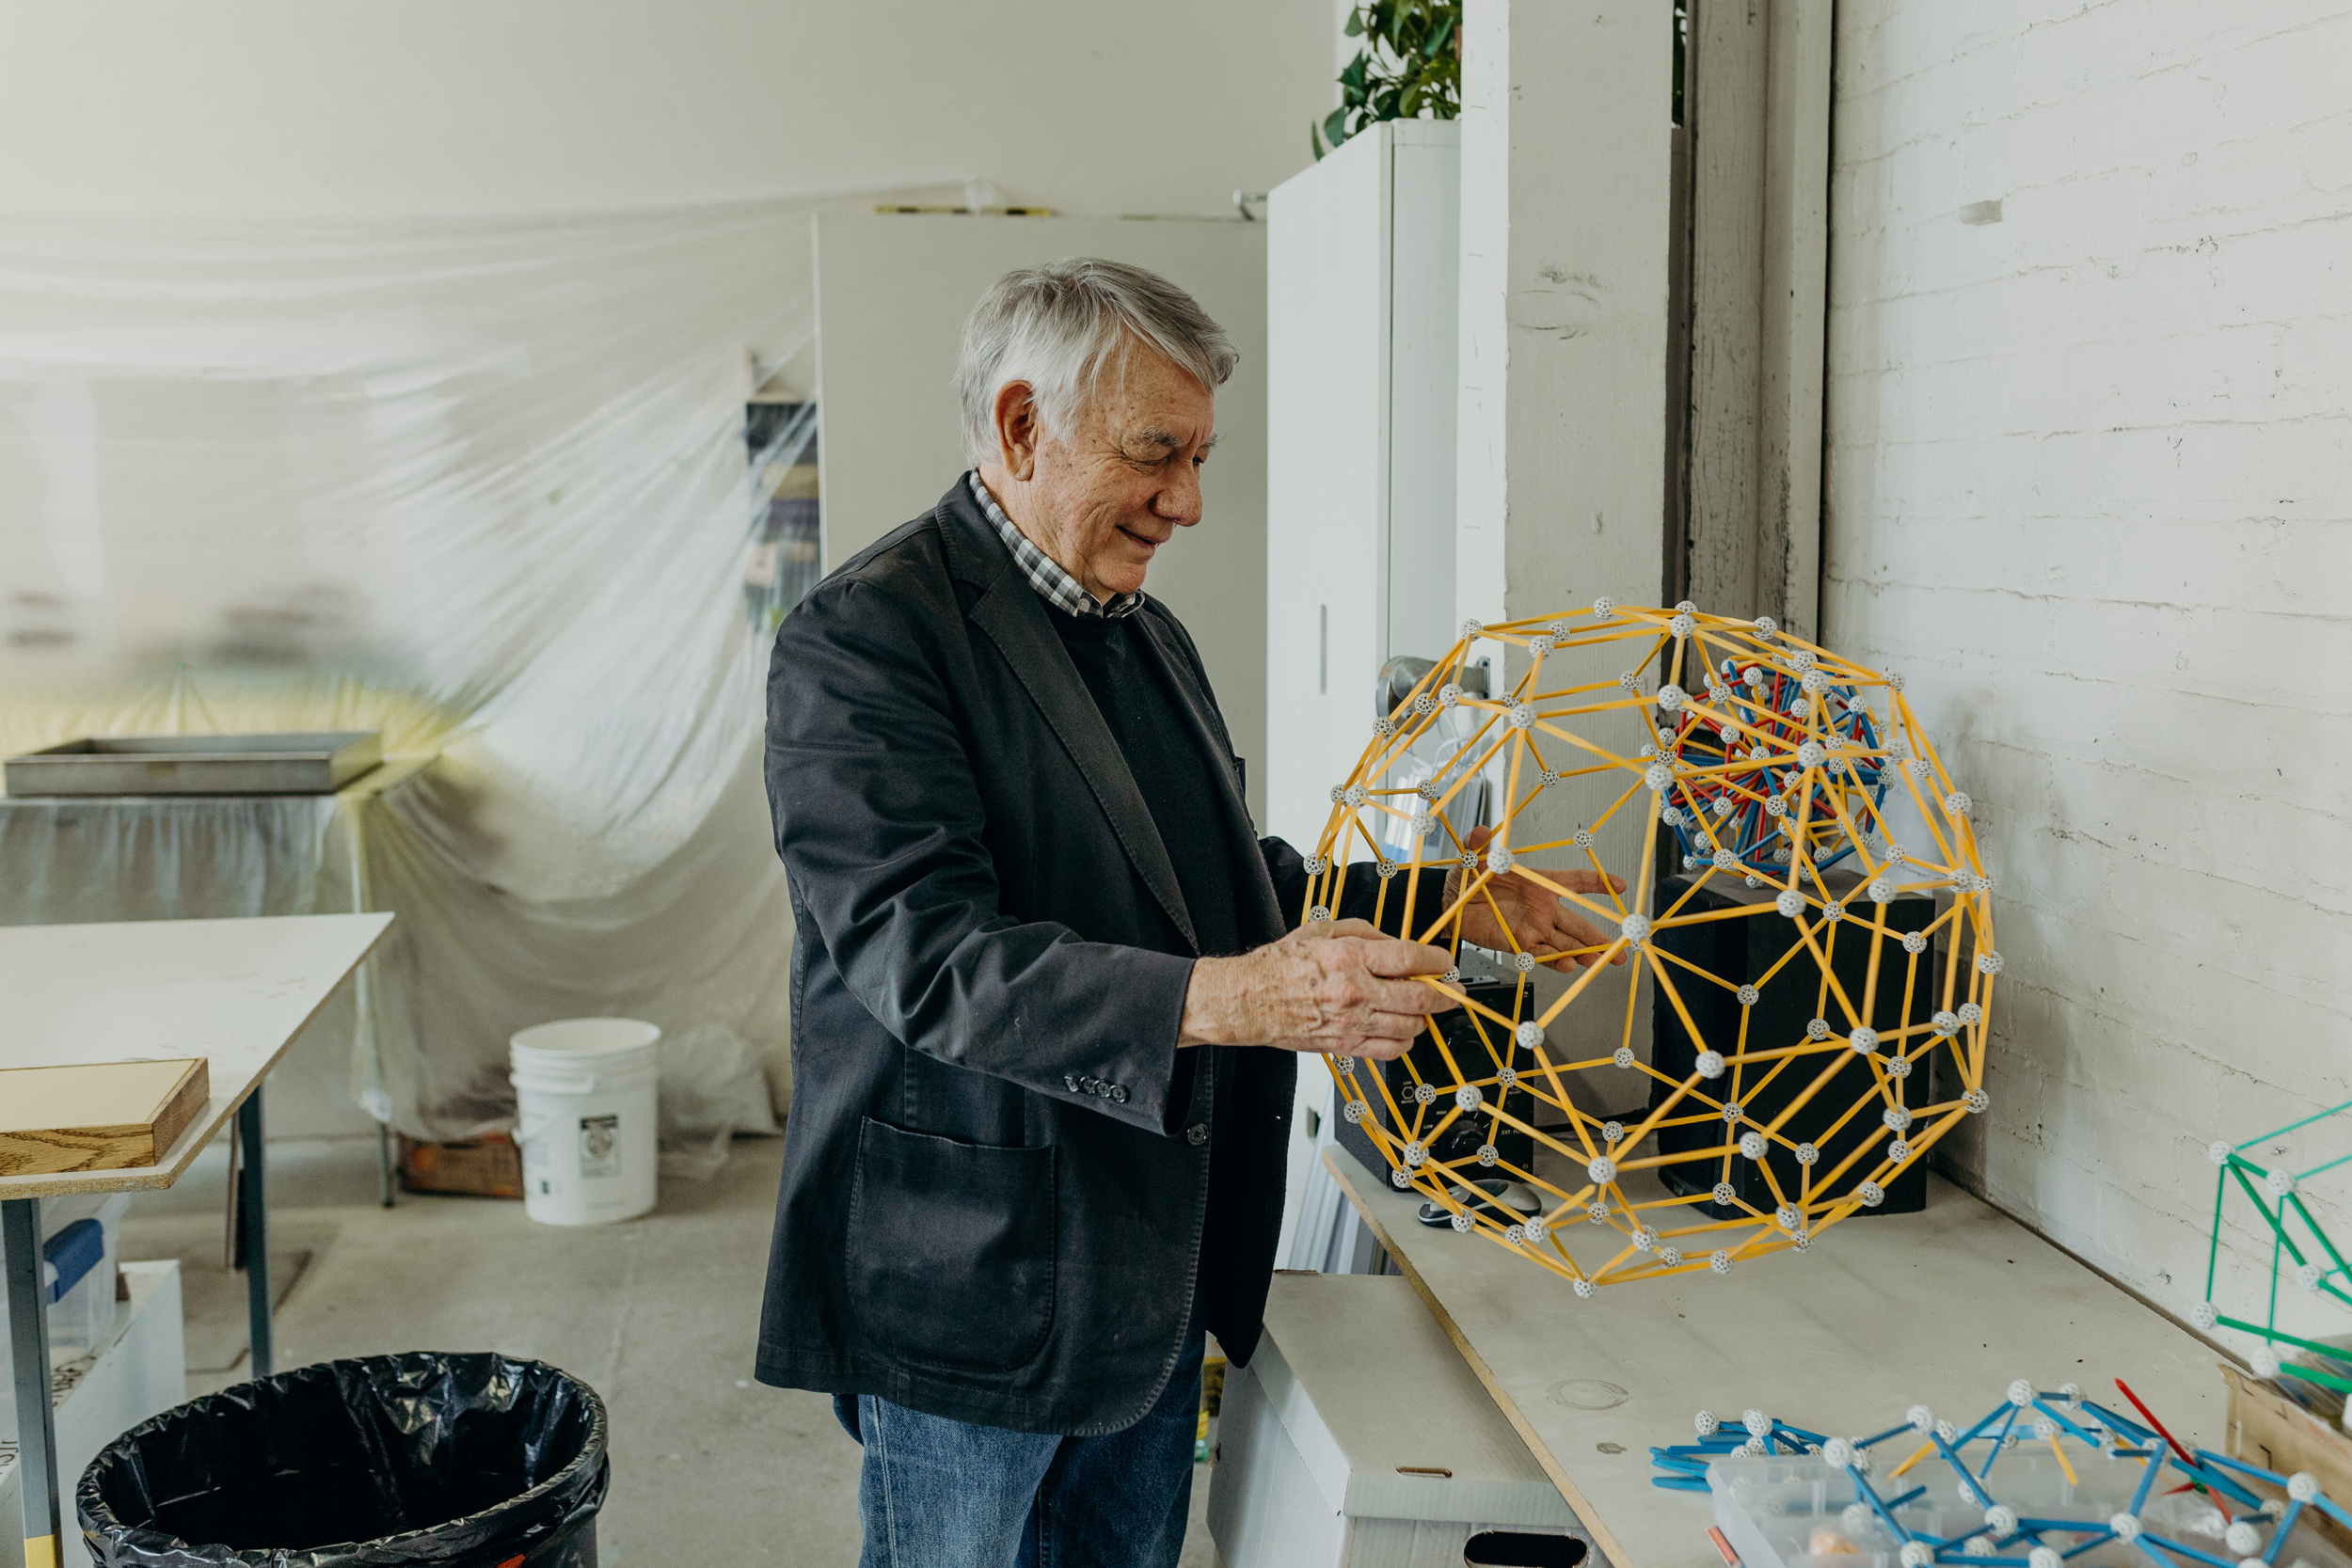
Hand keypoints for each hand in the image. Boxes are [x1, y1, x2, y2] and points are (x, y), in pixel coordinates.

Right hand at [1180, 918, 1456, 1059]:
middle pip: (1419, 998)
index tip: (1446, 962)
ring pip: (1410, 1027)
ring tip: (1423, 1009)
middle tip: (1452, 992)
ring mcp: (1351, 1023)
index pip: (1409, 959)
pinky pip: (1390, 1051)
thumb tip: (1397, 943)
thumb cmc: (1281, 965)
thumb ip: (1365, 933)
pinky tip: (1403, 1031)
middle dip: (1444, 996)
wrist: (1249, 1000)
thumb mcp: (1322, 929)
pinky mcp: (1346, 1045)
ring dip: (1425, 1018)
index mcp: (1349, 957)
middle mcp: (1355, 992)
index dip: (1437, 961)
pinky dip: (1405, 1042)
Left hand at [1449, 826, 1628, 971]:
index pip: (1575, 882)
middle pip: (1579, 923)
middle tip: (1621, 947)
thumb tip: (1479, 830)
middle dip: (1601, 937)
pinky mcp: (1519, 944)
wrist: (1449, 903)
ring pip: (1566, 942)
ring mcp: (1533, 927)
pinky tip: (1570, 965)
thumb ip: (1479, 845)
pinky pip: (1542, 954)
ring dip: (1585, 952)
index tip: (1620, 885)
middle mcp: (1543, 908)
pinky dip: (1556, 960)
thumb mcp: (1475, 859)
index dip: (1598, 882)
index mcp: (1539, 884)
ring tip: (1602, 961)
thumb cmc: (1469, 879)